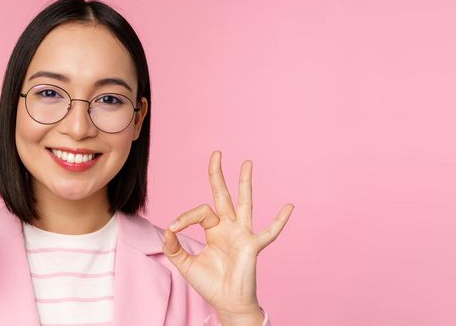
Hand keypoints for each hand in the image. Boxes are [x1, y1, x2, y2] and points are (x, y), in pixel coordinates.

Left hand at [162, 150, 293, 322]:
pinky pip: (269, 232)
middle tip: (216, 153)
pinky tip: (289, 207)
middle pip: (223, 195)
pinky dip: (279, 221)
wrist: (227, 303)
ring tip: (246, 163)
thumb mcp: (186, 265)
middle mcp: (229, 227)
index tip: (173, 229)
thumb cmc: (210, 284)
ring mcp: (243, 234)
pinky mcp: (253, 246)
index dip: (185, 217)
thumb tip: (166, 231)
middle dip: (218, 175)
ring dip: (245, 183)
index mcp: (214, 230)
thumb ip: (174, 248)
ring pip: (244, 203)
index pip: (200, 212)